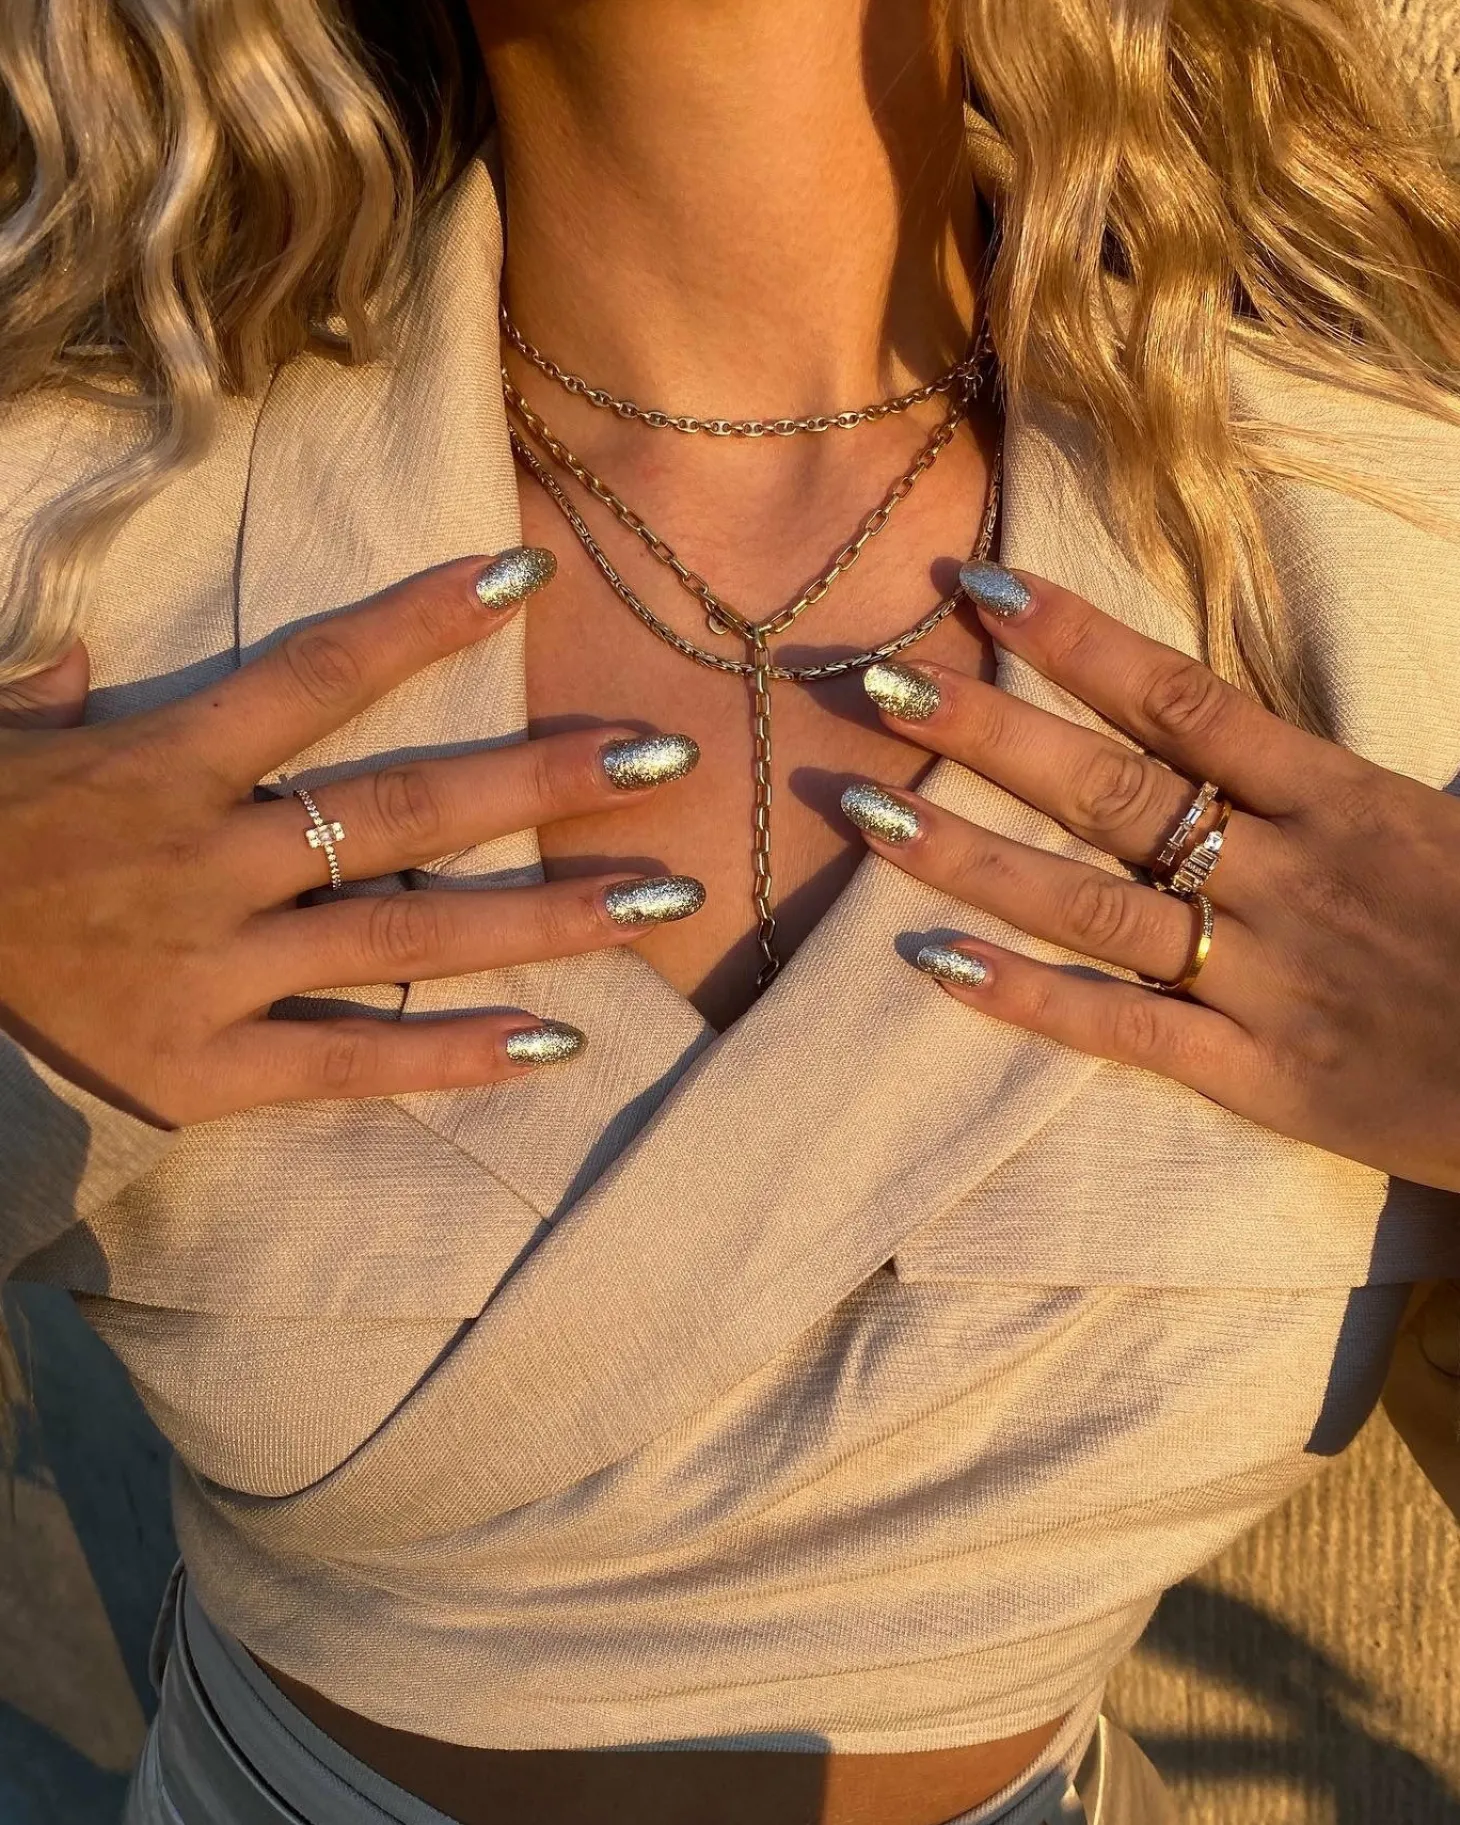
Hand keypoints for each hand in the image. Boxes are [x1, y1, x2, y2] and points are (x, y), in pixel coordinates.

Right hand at [0, 552, 702, 1128]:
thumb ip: (42, 699)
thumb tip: (81, 657)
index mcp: (158, 765)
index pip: (316, 673)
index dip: (426, 618)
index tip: (529, 572)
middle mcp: (207, 858)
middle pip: (403, 805)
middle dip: (541, 779)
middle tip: (665, 755)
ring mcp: (214, 968)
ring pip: (406, 932)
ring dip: (544, 917)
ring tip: (663, 901)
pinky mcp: (203, 1072)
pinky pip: (349, 1059)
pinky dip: (452, 1056)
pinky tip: (558, 1042)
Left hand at [845, 564, 1459, 1192]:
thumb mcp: (1443, 823)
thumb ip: (1338, 781)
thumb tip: (1233, 731)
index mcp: (1345, 798)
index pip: (1182, 698)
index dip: (1073, 638)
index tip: (974, 588)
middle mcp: (1290, 874)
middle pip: (1110, 786)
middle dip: (984, 731)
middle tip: (874, 681)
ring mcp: (1270, 977)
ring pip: (1093, 901)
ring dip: (969, 854)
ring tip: (861, 810)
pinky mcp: (1269, 1078)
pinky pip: (1127, 1031)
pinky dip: (1029, 998)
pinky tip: (935, 963)